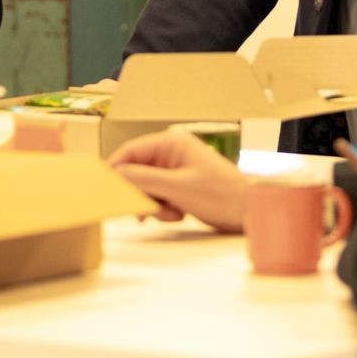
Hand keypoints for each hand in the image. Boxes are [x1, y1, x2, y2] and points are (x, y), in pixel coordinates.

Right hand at [108, 128, 245, 232]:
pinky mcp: (181, 187)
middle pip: (137, 171)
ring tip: (172, 213)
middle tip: (143, 212)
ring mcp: (176, 170)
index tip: (105, 189)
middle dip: (140, 193)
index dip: (116, 169)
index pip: (131, 151)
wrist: (251, 213)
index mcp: (172, 143)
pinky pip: (159, 196)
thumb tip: (116, 174)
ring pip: (146, 187)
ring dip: (154, 204)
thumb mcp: (178, 187)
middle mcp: (172, 153)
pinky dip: (164, 209)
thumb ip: (144, 179)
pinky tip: (180, 214)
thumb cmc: (222, 195)